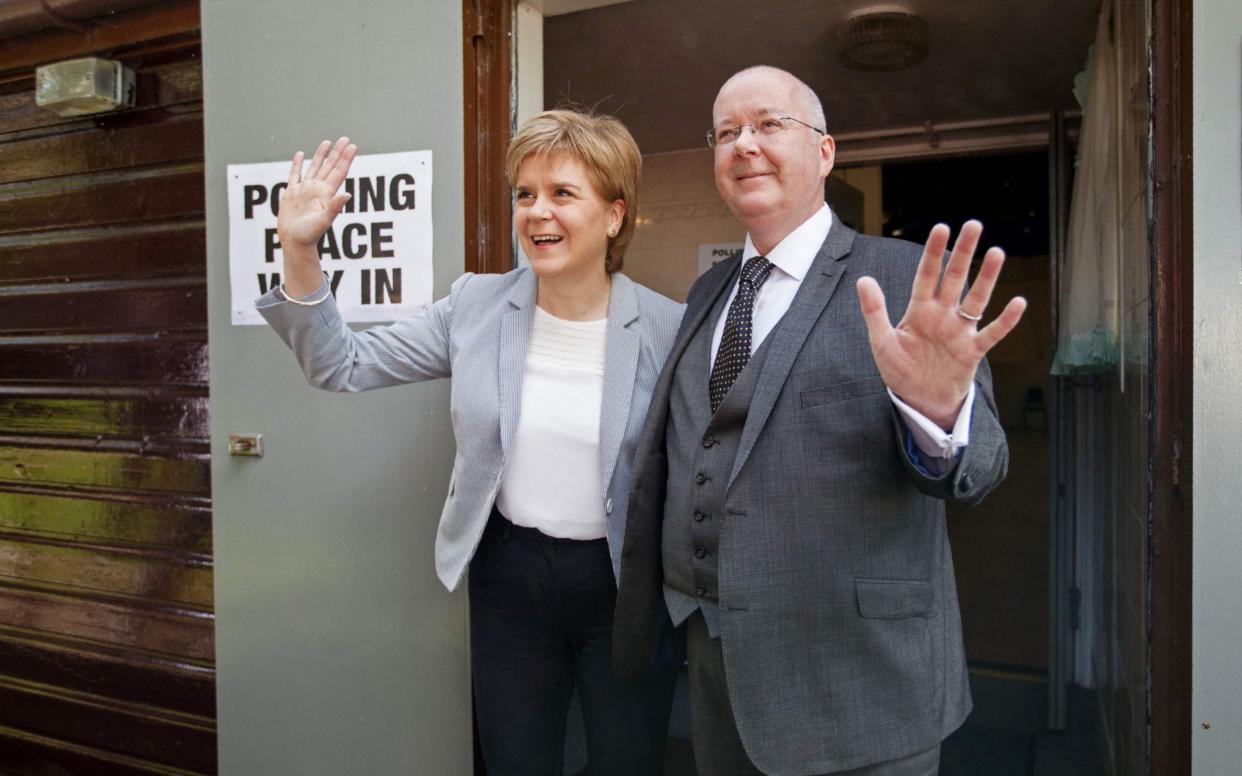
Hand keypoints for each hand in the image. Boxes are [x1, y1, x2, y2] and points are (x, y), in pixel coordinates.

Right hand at [277, 137, 356, 248]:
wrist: (294, 243)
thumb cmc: (309, 235)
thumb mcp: (323, 221)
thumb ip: (335, 208)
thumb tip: (348, 194)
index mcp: (326, 194)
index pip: (338, 172)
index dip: (346, 159)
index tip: (352, 146)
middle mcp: (317, 190)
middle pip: (330, 167)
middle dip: (337, 153)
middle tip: (345, 139)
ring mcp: (304, 191)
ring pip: (314, 167)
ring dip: (321, 155)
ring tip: (327, 142)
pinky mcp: (291, 194)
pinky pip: (294, 175)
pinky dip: (297, 164)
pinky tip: (299, 154)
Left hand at [856, 220, 1026, 429]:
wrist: (919, 400)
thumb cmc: (900, 369)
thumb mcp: (882, 341)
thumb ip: (875, 311)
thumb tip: (863, 279)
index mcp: (919, 310)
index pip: (927, 275)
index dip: (934, 252)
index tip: (942, 228)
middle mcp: (942, 315)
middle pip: (955, 278)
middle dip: (963, 253)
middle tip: (974, 225)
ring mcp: (960, 332)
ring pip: (976, 299)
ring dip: (986, 277)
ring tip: (997, 252)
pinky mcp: (973, 352)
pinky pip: (992, 333)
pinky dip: (1005, 320)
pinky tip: (1018, 303)